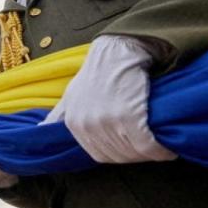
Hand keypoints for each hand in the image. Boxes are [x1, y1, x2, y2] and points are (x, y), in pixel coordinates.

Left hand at [42, 35, 176, 162]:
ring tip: (160, 144)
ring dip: (150, 153)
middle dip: (136, 155)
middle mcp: (87, 125)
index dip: (119, 154)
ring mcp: (107, 121)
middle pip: (118, 156)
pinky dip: (160, 151)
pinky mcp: (129, 116)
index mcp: (73, 124)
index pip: (99, 156)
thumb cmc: (97, 74)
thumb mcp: (70, 95)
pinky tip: (167, 148)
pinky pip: (147, 146)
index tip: (133, 147)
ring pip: (134, 153)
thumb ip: (58, 116)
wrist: (117, 51)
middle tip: (150, 145)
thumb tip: (40, 131)